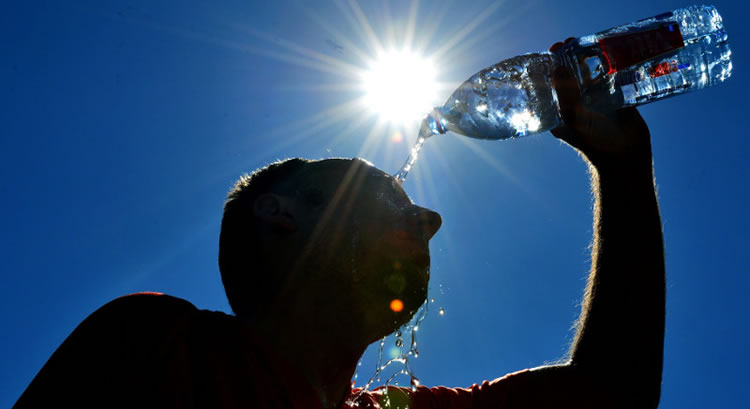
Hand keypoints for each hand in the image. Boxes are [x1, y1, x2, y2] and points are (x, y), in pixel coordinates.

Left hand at [549, 39, 652, 170]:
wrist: (625, 154)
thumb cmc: (593, 141)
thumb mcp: (573, 117)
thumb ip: (565, 93)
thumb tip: (556, 66)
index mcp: (560, 111)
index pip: (551, 84)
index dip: (551, 67)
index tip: (551, 51)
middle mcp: (576, 104)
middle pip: (570, 75)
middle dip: (568, 58)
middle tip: (568, 42)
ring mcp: (596, 100)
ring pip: (590, 74)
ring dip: (588, 58)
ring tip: (587, 42)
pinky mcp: (615, 97)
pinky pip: (610, 77)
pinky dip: (609, 65)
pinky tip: (609, 51)